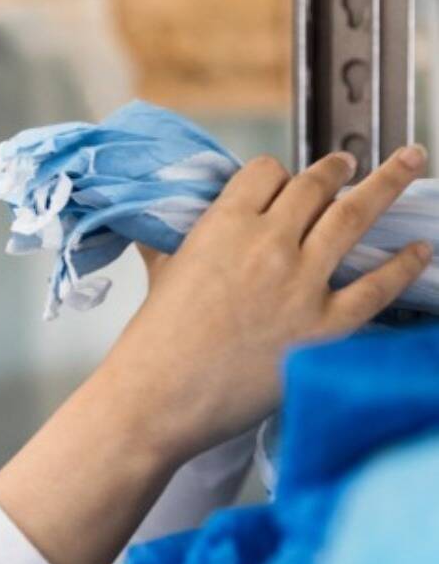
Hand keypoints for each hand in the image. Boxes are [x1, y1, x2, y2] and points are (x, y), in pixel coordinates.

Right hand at [105, 146, 432, 464]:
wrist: (157, 398)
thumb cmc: (152, 344)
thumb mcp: (162, 274)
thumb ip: (177, 244)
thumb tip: (174, 231)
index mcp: (223, 226)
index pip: (265, 173)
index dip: (277, 174)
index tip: (284, 182)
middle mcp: (267, 245)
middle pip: (315, 186)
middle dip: (335, 169)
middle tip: (347, 165)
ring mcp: (300, 285)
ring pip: (354, 217)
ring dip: (386, 184)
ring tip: (404, 166)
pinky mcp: (323, 328)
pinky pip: (377, 287)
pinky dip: (404, 265)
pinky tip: (419, 251)